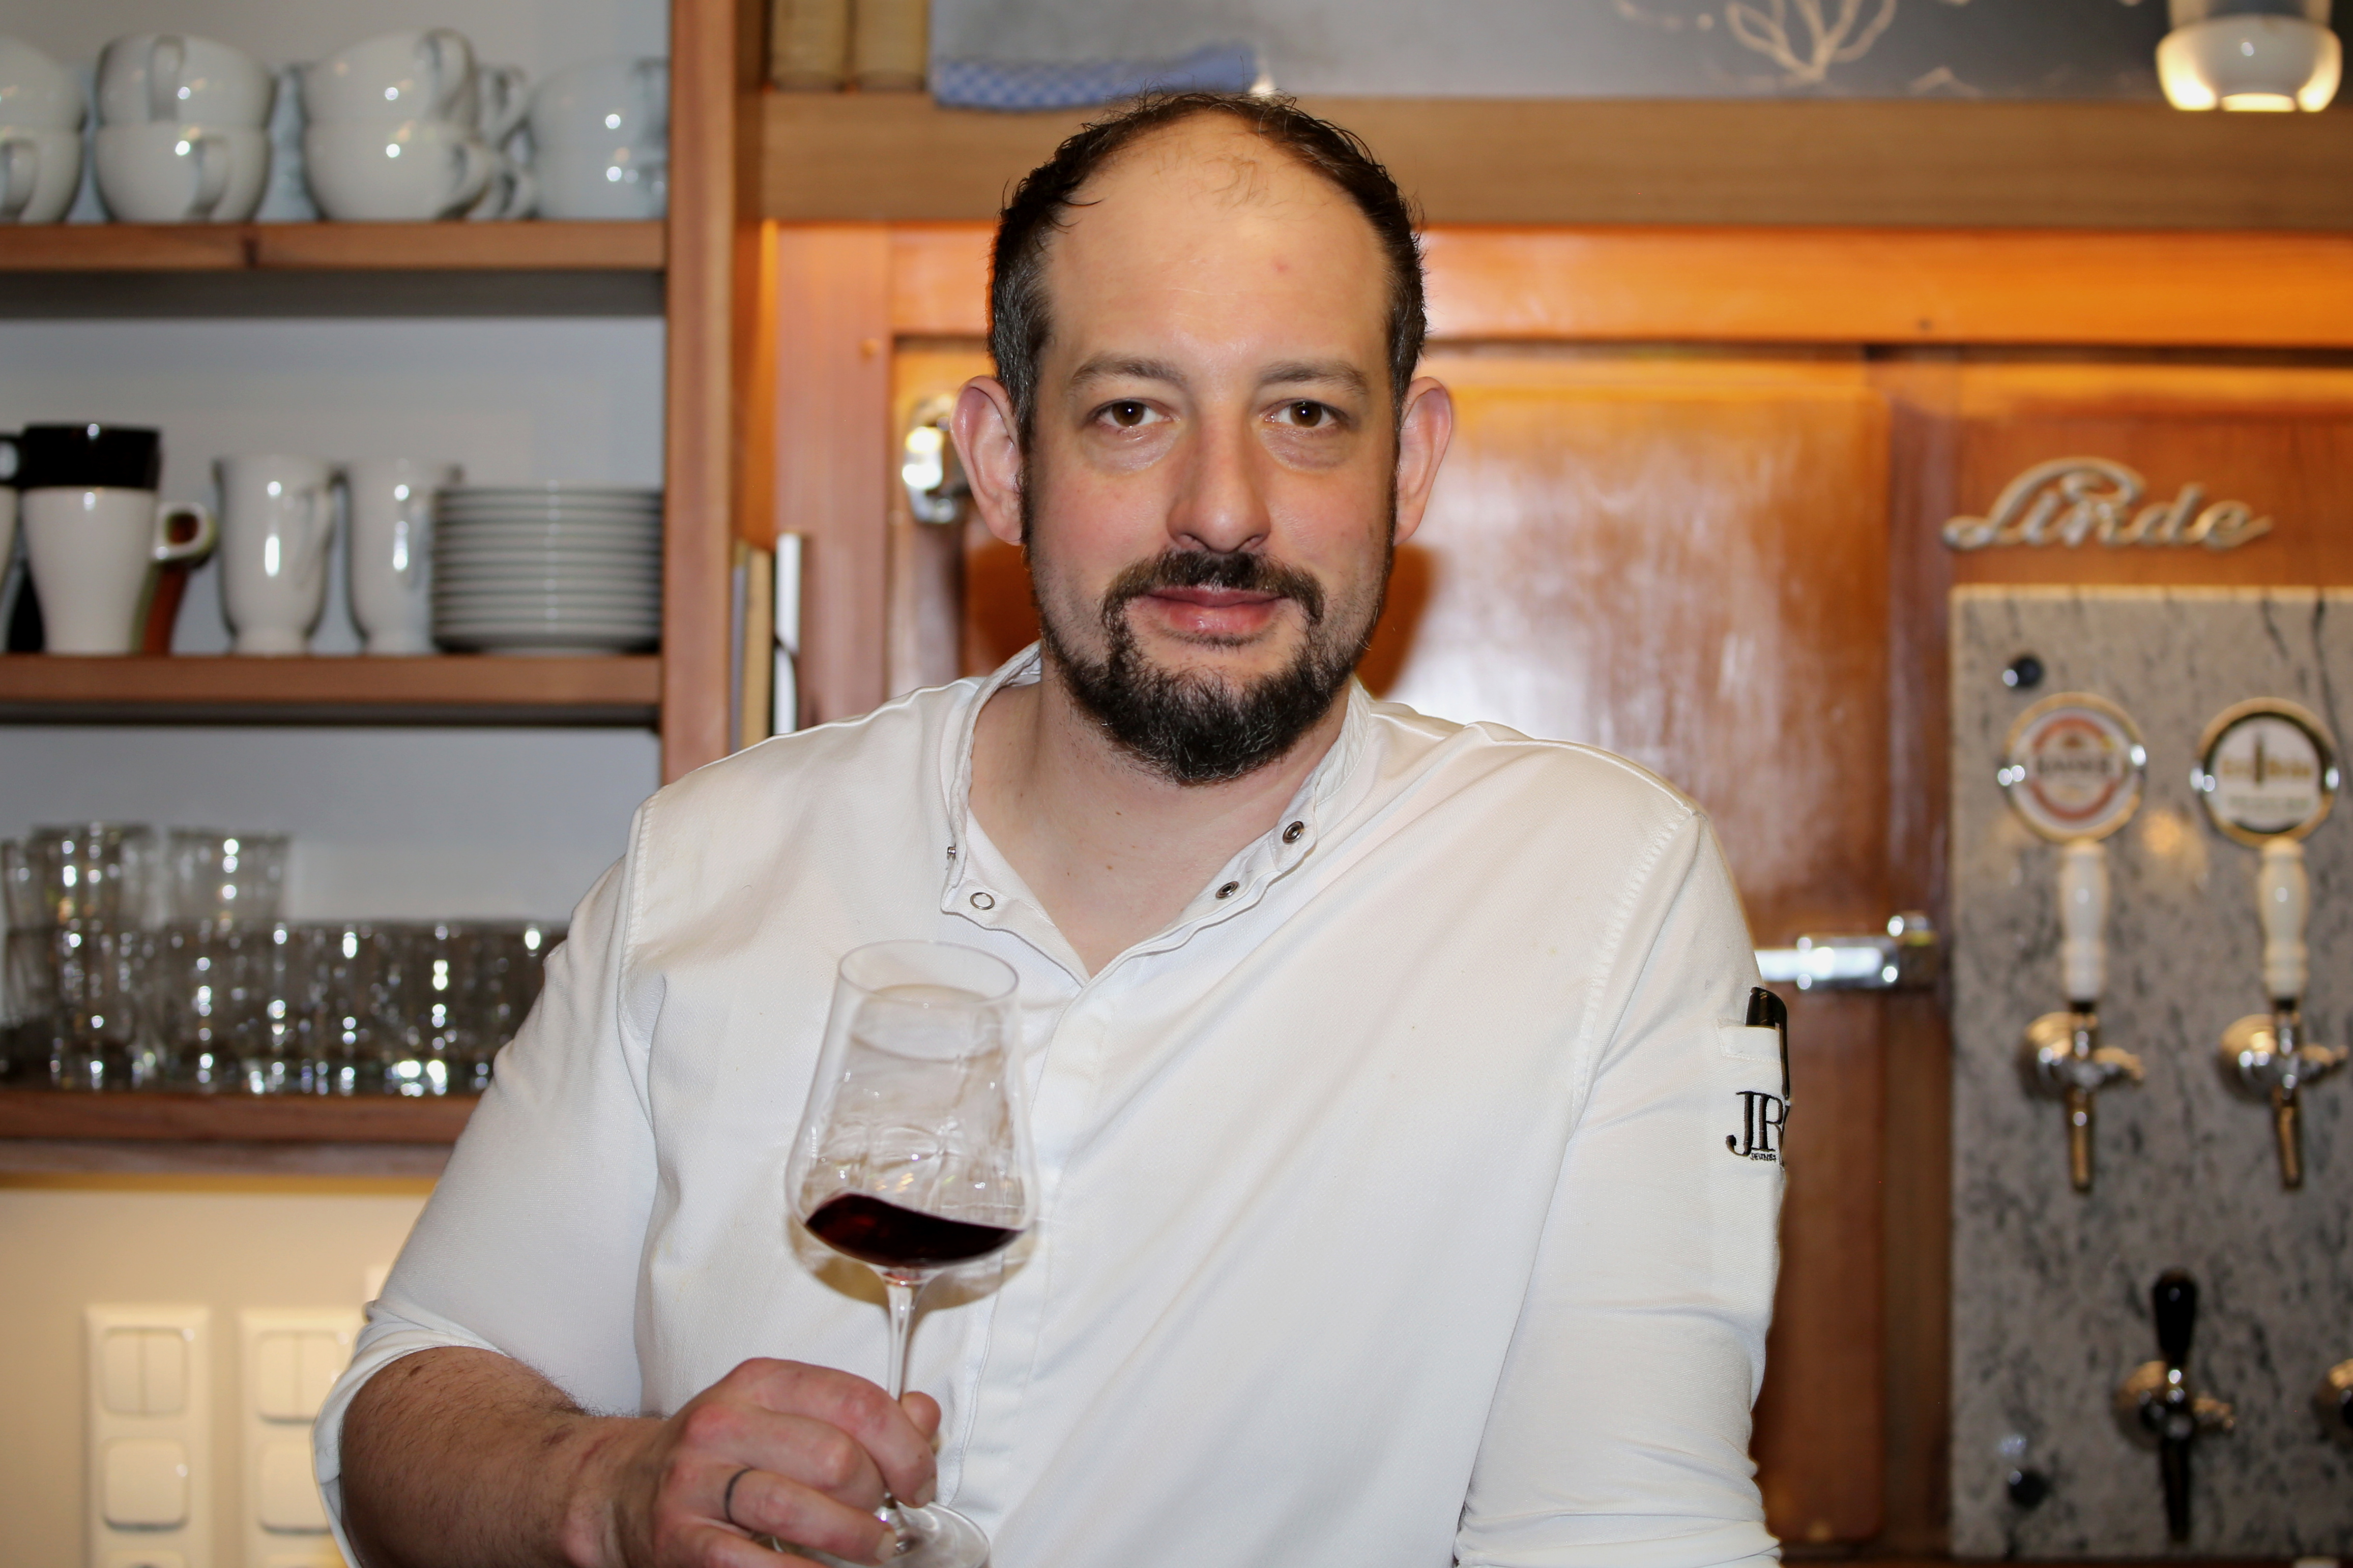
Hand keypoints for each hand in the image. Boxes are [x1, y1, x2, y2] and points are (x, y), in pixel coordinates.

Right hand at [595, 1358, 941, 1566]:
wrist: (620, 1489)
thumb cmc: (718, 1453)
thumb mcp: (782, 1412)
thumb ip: (855, 1412)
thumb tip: (924, 1416)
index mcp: (759, 1383)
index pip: (856, 1402)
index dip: (907, 1447)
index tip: (921, 1481)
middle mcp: (723, 1424)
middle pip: (834, 1458)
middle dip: (878, 1497)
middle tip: (889, 1518)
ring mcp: (695, 1483)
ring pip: (796, 1511)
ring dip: (853, 1540)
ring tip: (874, 1550)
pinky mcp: (680, 1541)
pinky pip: (755, 1565)